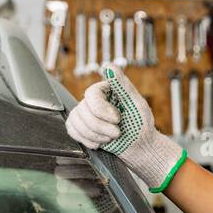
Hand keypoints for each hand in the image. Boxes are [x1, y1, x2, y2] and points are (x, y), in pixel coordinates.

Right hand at [65, 67, 185, 192]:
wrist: (138, 146)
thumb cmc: (141, 125)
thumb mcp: (136, 103)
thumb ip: (122, 85)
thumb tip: (108, 66)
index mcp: (105, 89)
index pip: (91, 94)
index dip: (101, 110)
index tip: (118, 119)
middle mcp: (93, 99)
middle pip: (82, 110)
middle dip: (100, 127)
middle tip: (117, 133)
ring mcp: (85, 112)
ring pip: (75, 121)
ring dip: (95, 135)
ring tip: (110, 138)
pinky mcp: (81, 126)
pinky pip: (72, 130)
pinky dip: (86, 140)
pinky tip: (100, 142)